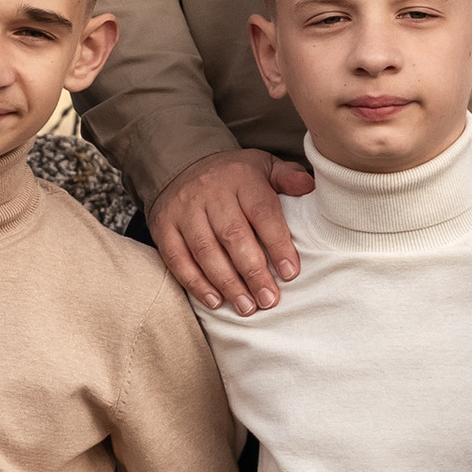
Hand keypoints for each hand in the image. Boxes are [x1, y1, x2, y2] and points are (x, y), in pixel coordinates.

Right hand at [149, 149, 314, 316]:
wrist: (182, 164)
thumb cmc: (233, 176)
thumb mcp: (263, 166)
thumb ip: (287, 176)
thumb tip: (308, 186)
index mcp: (241, 178)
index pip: (262, 212)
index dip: (277, 244)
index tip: (289, 273)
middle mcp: (211, 193)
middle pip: (233, 235)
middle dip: (253, 272)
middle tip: (268, 299)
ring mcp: (184, 210)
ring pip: (206, 251)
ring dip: (227, 283)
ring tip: (247, 307)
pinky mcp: (163, 226)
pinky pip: (177, 259)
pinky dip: (195, 283)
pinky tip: (215, 300)